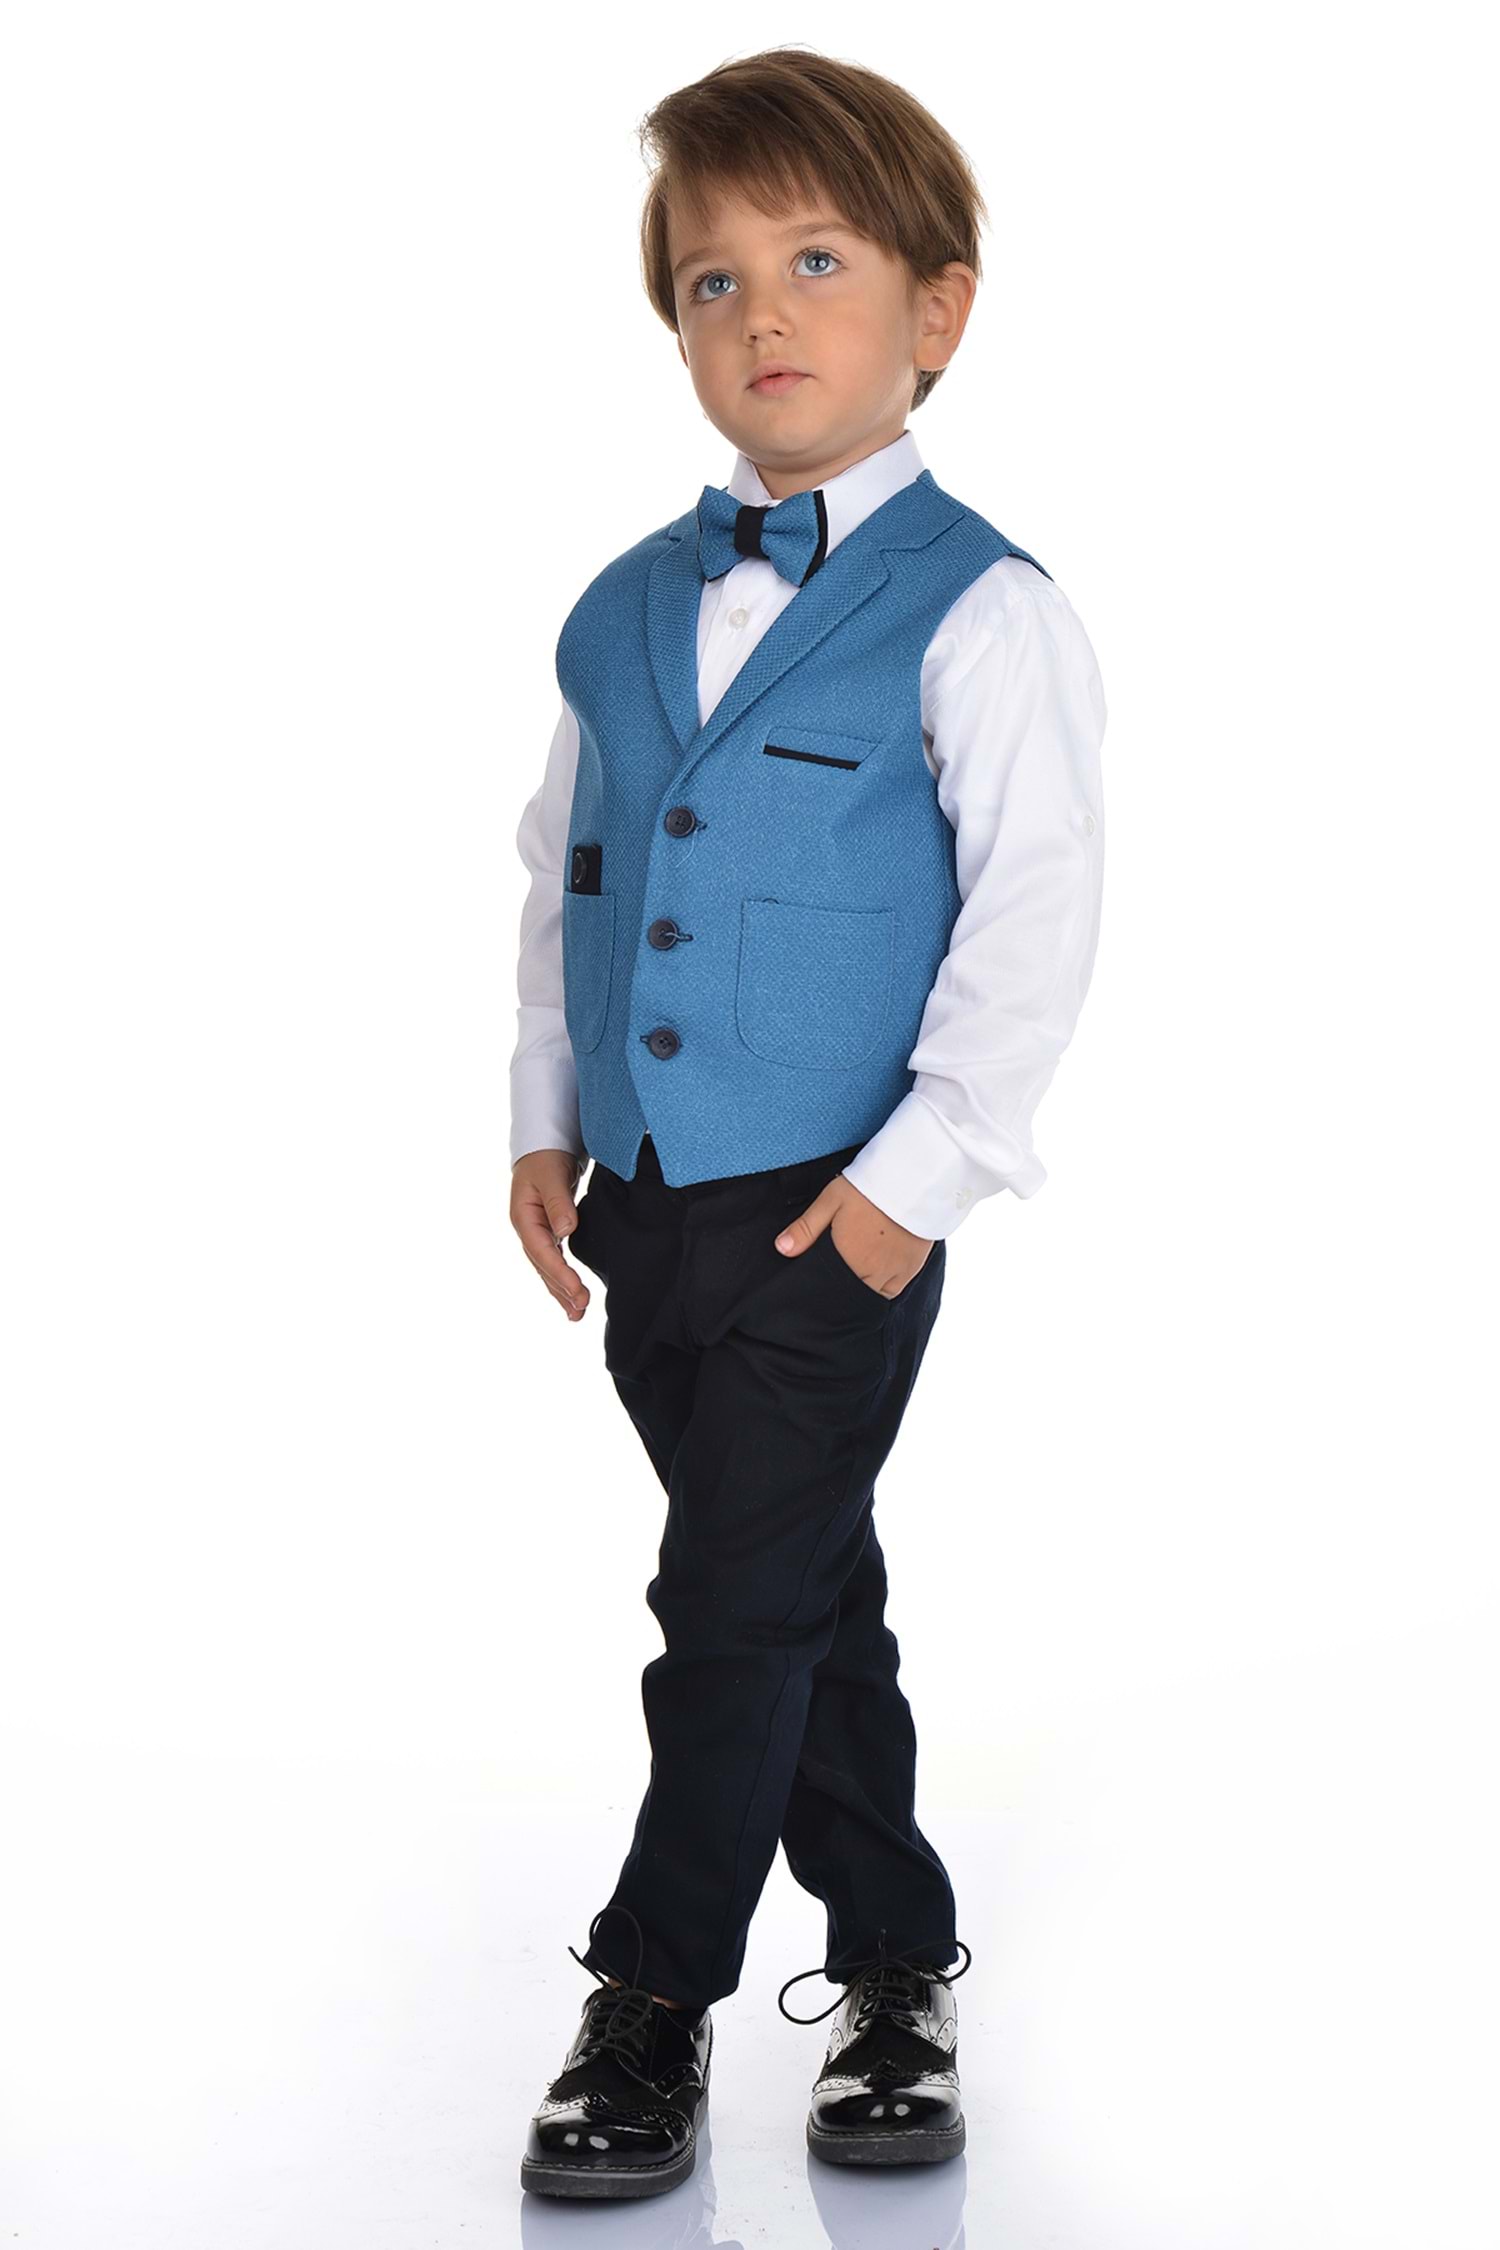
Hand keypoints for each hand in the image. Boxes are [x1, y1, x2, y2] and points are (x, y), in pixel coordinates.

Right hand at [511, 1146, 589, 1319]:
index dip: (559, 1274)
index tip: (578, 1292)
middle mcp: (528, 1229)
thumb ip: (558, 1202)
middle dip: (561, 1290)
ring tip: (577, 1314)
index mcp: (523, 1218)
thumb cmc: (545, 1157)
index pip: (542, 1252)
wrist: (544, 1146)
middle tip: (581, 1309)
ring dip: (561, 1291)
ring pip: (548, 1268)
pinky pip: (554, 1261)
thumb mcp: (550, 1175)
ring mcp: (537, 1233)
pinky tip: (573, 1295)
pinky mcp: (549, 1232)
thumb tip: (565, 1229)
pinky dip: (563, 1278)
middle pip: (543, 1266)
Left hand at [773, 1173, 933, 1296]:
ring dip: (865, 1287)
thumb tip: (782, 1249)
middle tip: (842, 1268)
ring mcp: (896, 1271)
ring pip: (875, 1294)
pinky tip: (879, 1270)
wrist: (912, 1178)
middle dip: (845, 1287)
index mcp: (850, 1259)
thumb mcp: (830, 1201)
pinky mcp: (913, 1267)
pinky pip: (895, 1289)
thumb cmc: (868, 1187)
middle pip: (854, 1293)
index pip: (833, 1287)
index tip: (823, 1279)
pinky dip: (886, 1285)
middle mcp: (873, 1272)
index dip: (827, 1286)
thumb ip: (805, 1228)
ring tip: (859, 1270)